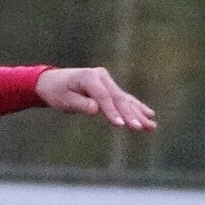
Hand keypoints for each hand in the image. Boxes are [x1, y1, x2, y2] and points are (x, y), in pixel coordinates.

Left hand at [35, 66, 155, 130]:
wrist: (52, 81)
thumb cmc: (57, 92)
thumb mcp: (64, 100)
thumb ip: (80, 104)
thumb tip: (96, 109)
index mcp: (89, 77)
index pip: (104, 97)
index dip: (112, 112)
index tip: (121, 125)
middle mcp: (102, 76)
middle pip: (118, 98)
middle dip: (131, 114)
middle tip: (142, 127)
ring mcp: (107, 81)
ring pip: (125, 99)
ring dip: (139, 113)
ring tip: (152, 125)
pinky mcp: (110, 88)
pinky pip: (124, 99)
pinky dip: (136, 107)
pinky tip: (149, 115)